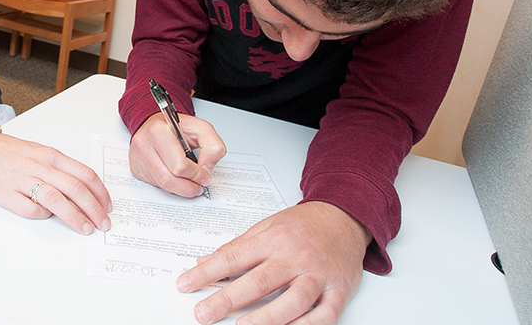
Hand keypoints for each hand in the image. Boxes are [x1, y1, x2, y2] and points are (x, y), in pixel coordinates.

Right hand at [0, 117, 112, 234]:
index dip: (100, 192)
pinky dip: (43, 215)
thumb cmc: (8, 153)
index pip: (84, 174)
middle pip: (76, 188)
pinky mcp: (7, 195)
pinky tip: (48, 218)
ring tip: (86, 228)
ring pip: (57, 200)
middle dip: (94, 209)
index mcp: (50, 155)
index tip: (108, 206)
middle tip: (103, 223)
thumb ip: (60, 169)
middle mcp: (40, 166)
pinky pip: (31, 209)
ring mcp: (23, 180)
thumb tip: (83, 191)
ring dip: (75, 217)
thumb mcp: (39, 152)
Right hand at [129, 113, 226, 196]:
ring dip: (180, 189)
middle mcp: (144, 144)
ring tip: (191, 185)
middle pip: (169, 179)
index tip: (205, 176)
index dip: (196, 175)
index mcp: (159, 131)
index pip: (179, 165)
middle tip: (199, 185)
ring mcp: (137, 157)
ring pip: (162, 185)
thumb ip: (213, 146)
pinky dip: (170, 186)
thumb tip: (207, 168)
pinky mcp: (135, 167)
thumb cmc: (177, 127)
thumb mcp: (201, 129)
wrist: (157, 124)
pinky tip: (177, 178)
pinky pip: (155, 185)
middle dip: (189, 187)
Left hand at [176, 202, 371, 324]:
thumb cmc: (304, 224)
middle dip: (228, 299)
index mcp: (275, 239)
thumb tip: (205, 262)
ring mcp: (319, 275)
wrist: (345, 216)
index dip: (207, 273)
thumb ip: (237, 247)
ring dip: (266, 318)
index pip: (234, 257)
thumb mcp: (267, 226)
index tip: (185, 284)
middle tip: (204, 313)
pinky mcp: (339, 292)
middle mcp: (296, 256)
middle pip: (259, 281)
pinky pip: (323, 315)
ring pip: (293, 301)